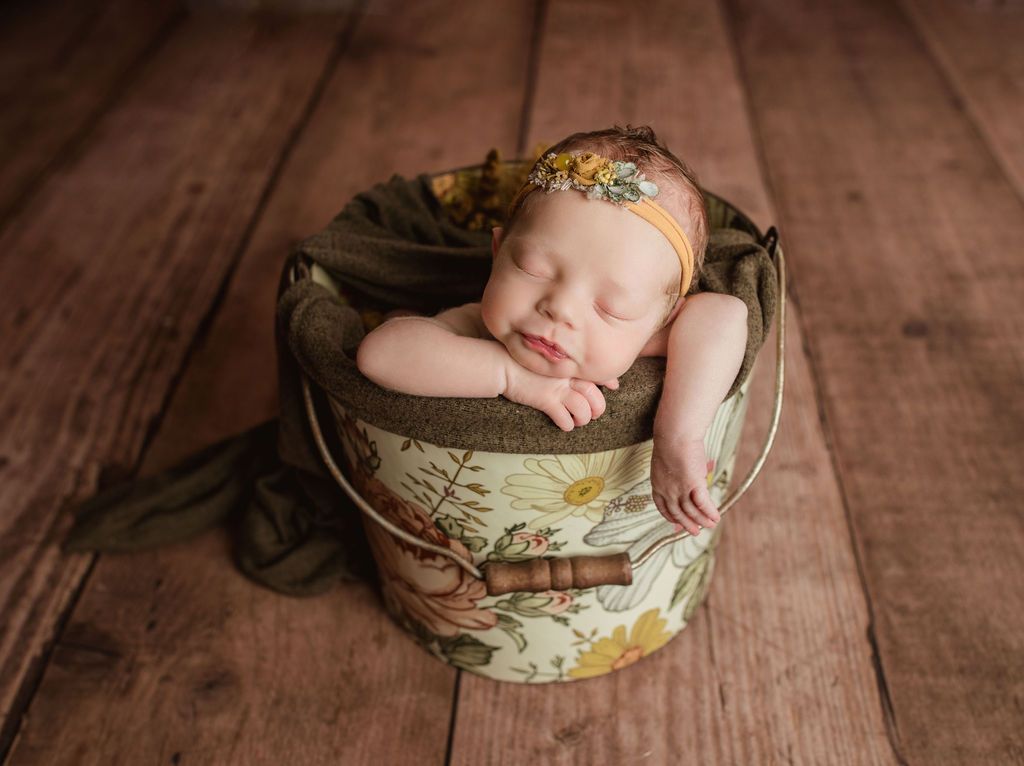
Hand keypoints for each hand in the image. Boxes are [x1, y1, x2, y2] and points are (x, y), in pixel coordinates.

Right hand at [503, 363, 617, 430]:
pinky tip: (563, 424)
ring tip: (577, 421)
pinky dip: (566, 425)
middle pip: (596, 395)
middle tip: (593, 413)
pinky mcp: (546, 400)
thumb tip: (578, 368)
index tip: (614, 386)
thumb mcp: (545, 356)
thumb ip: (561, 362)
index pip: (598, 372)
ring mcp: (558, 388)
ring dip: (583, 419)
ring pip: (583, 410)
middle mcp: (568, 376)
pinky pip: (564, 418)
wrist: (502, 363)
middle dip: (597, 408)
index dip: (608, 381)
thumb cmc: (522, 359)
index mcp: (569, 364)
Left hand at [650, 434, 719, 535]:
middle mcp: (667, 491)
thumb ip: (678, 474)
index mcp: (657, 485)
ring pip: (691, 511)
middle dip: (687, 524)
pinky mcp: (693, 484)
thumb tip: (697, 474)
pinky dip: (710, 512)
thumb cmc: (673, 443)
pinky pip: (703, 503)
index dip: (671, 517)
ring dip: (702, 520)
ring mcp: (679, 489)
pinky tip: (716, 516)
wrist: (674, 434)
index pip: (663, 507)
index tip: (677, 524)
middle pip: (678, 513)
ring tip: (711, 525)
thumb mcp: (670, 462)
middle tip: (695, 531)